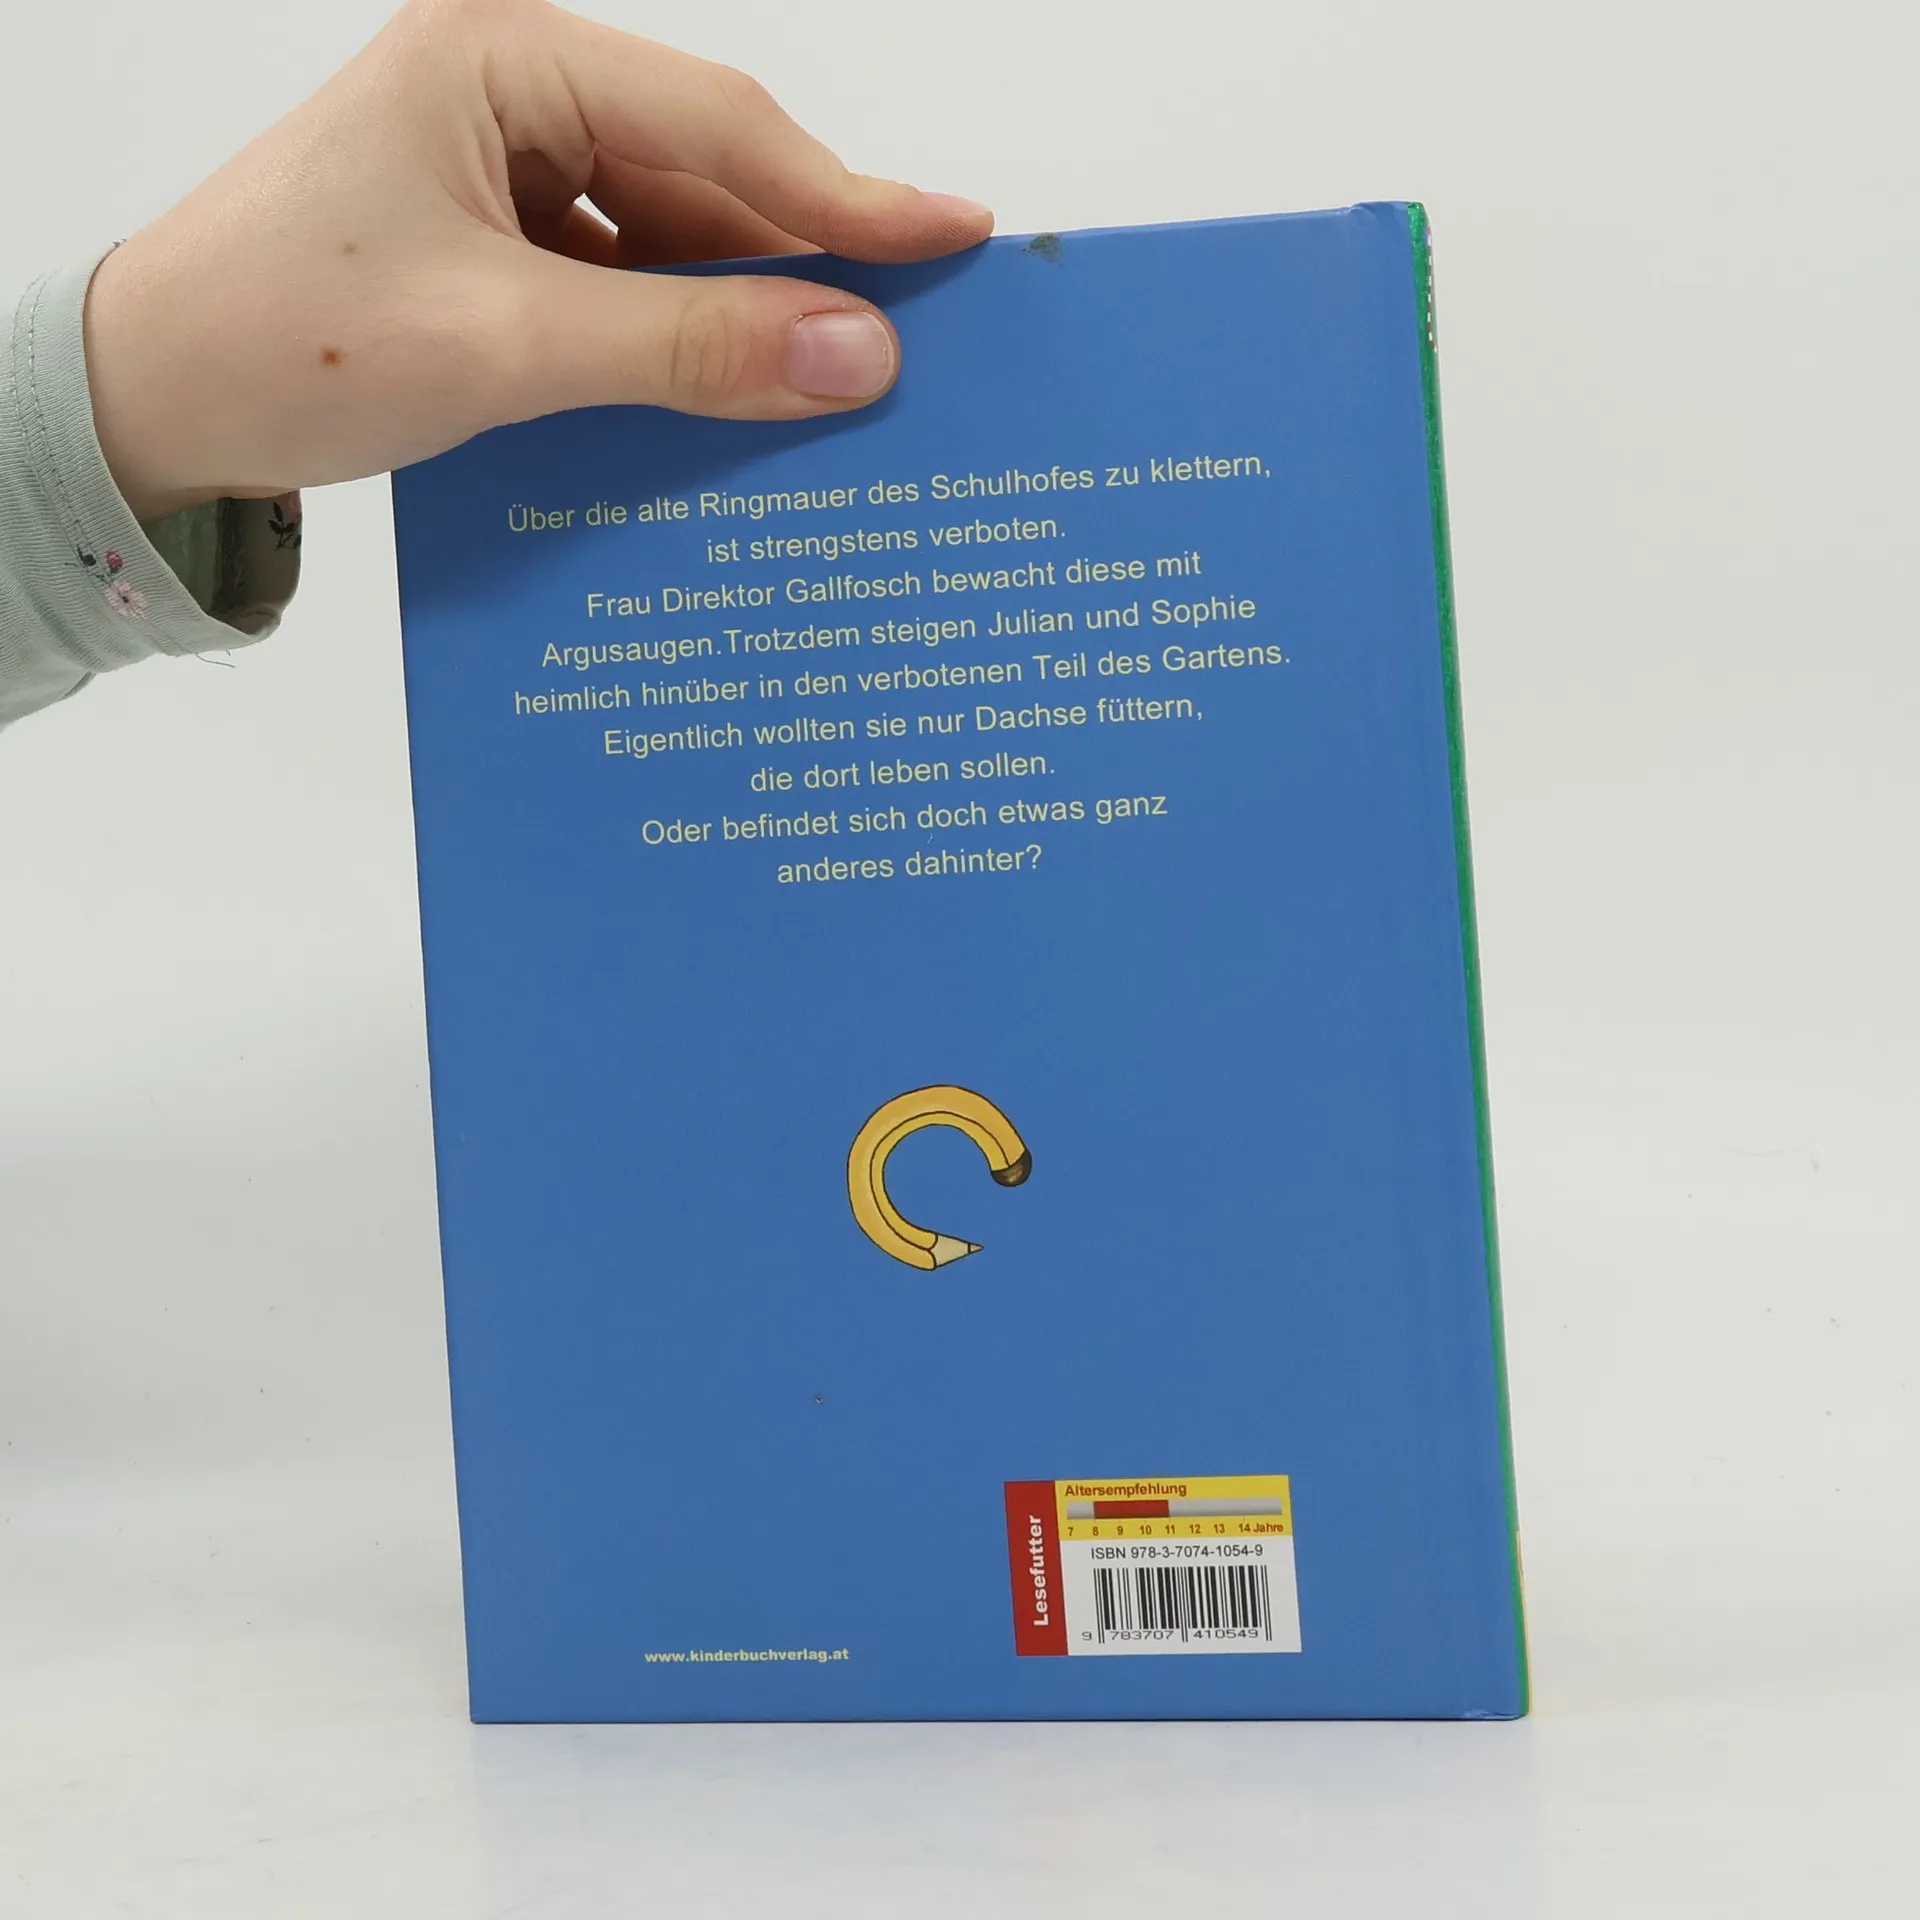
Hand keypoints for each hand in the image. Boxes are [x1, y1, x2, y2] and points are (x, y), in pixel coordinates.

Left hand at [83, 0, 991, 522]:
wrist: (146, 408)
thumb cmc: (279, 341)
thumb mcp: (504, 347)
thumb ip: (685, 350)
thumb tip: (856, 355)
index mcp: (501, 59)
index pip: (718, 123)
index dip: (846, 194)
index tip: (955, 237)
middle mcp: (511, 96)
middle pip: (706, 178)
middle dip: (799, 264)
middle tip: (913, 337)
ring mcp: (505, 174)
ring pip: (672, 241)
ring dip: (740, 318)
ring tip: (831, 388)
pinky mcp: (499, 247)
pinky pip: (625, 289)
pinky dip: (677, 347)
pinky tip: (728, 401)